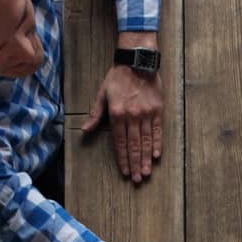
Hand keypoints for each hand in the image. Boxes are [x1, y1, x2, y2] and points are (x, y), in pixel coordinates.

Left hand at [82, 63, 163, 184]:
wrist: (137, 62)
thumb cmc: (117, 78)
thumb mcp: (102, 94)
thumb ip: (95, 114)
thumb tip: (84, 130)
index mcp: (117, 114)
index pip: (119, 141)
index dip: (122, 158)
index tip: (125, 171)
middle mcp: (132, 116)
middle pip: (134, 145)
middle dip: (135, 164)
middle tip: (137, 179)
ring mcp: (146, 114)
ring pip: (146, 141)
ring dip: (146, 159)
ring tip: (147, 172)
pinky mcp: (157, 110)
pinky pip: (157, 131)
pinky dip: (157, 144)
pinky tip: (157, 155)